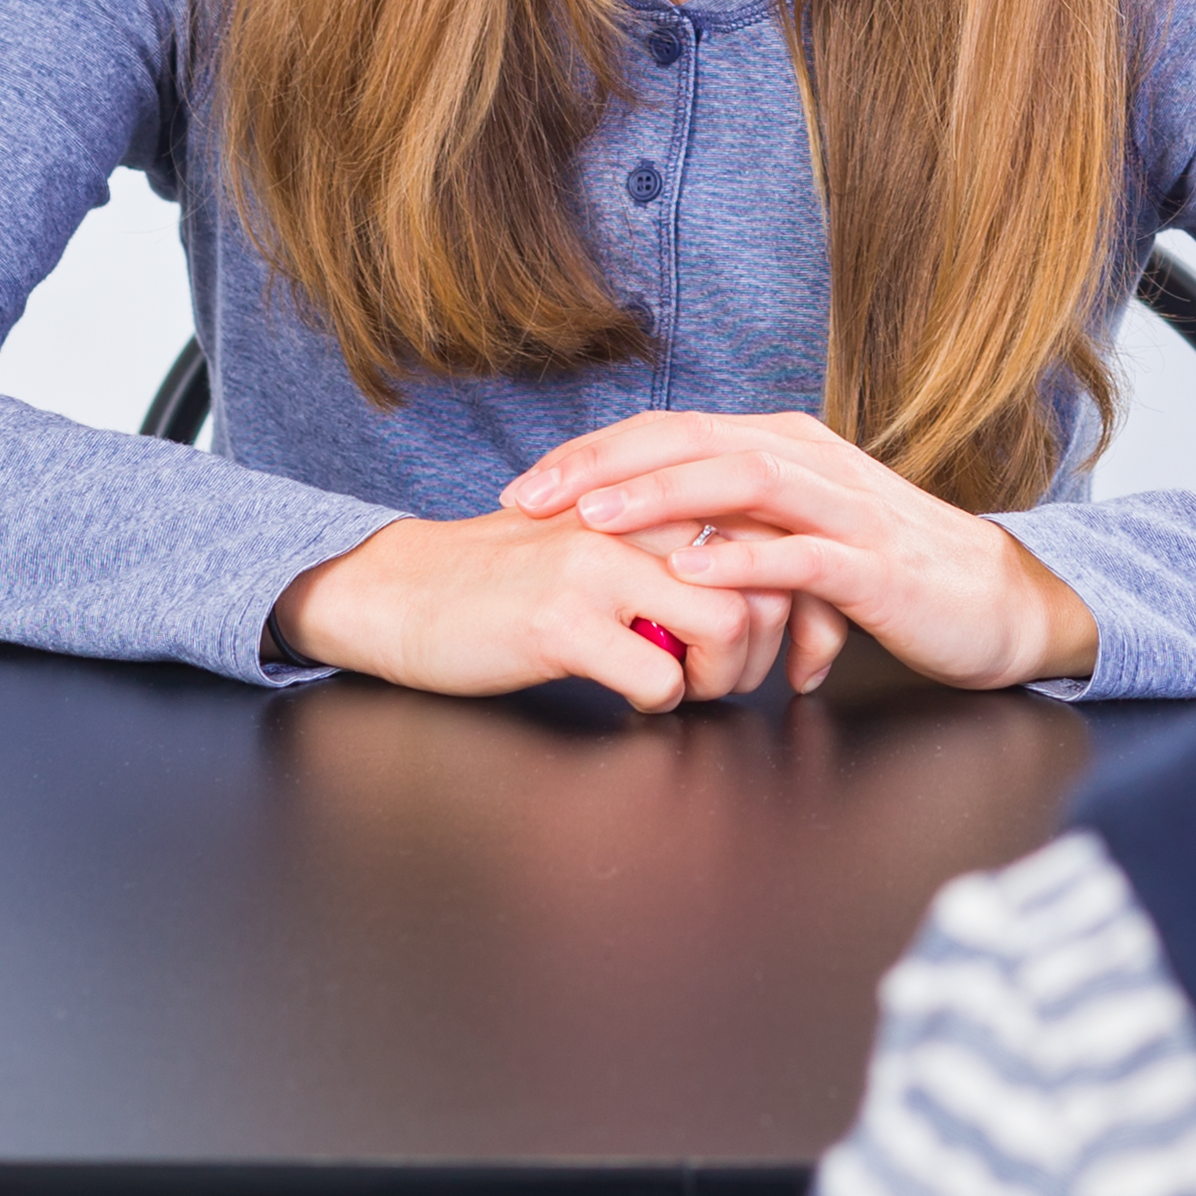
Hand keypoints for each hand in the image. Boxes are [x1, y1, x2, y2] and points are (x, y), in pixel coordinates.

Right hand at [268, 509, 797, 712]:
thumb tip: (762, 586)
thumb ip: (675, 549)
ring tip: (688, 686)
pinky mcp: (561, 623)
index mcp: (649, 494)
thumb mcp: (602, 542)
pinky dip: (663, 701)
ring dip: (723, 676)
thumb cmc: (506, 579)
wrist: (400, 592)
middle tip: (733, 675)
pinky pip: (659, 676)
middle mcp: (633, 519)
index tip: (783, 638)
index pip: (771, 528)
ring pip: (727, 622)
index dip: (794, 593)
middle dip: (770, 643)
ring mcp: (598, 568)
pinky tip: (633, 695)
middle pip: (767, 575)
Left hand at [502, 411, 1101, 690]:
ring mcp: (846, 509)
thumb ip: (733, 530)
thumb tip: (648, 556)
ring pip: (743, 482)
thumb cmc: (890, 573)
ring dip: (663, 498)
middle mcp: (810, 462)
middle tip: (533, 497)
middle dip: (604, 466)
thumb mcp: (797, 538)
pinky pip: (804, 555)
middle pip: (693, 440)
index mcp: (784, 448)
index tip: (528, 488)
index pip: (672, 432)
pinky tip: (694, 572)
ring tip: (596, 519)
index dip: (595, 454)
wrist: (995, 602)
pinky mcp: (876, 564)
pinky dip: (745, 560)